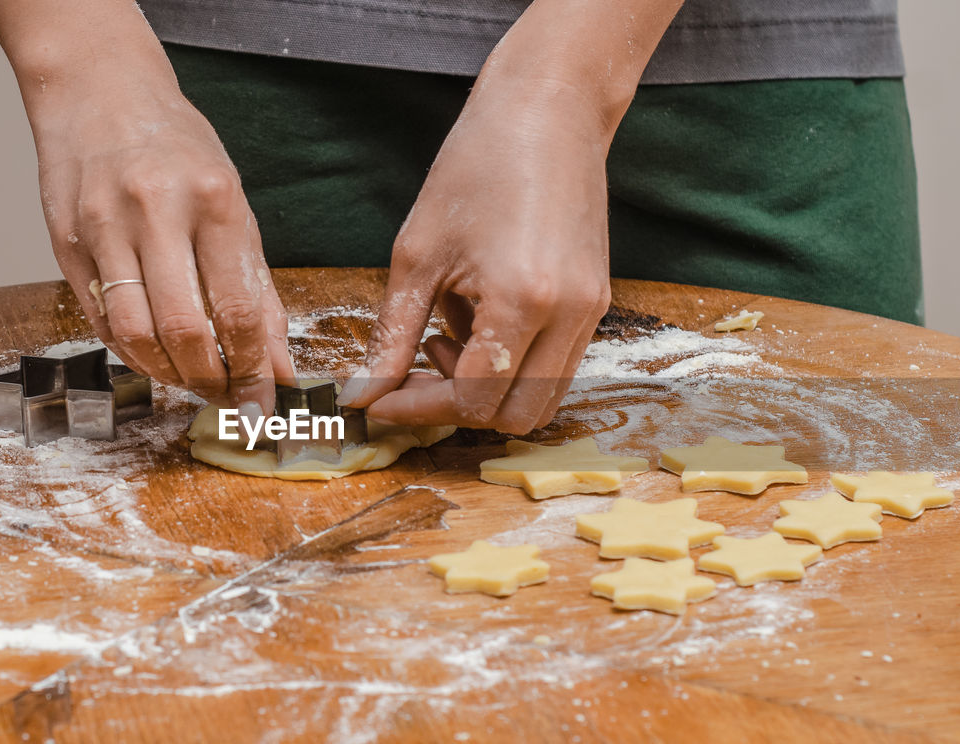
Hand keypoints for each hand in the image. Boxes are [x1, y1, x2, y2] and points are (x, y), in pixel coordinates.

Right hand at [30, 52, 292, 412]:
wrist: (98, 91)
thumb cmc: (175, 149)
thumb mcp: (232, 206)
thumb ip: (256, 290)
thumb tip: (277, 366)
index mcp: (213, 199)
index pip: (238, 309)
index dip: (252, 369)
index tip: (262, 401)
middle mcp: (156, 211)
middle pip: (185, 330)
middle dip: (210, 381)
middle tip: (226, 397)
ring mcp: (104, 227)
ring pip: (135, 334)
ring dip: (167, 374)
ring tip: (190, 379)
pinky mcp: (66, 244)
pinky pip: (101, 320)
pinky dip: (132, 350)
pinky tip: (154, 353)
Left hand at [338, 73, 612, 433]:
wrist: (549, 110)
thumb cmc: (476, 166)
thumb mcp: (417, 256)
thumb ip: (391, 337)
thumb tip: (363, 396)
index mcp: (522, 300)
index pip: (473, 399)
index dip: (419, 410)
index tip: (380, 404)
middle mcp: (569, 315)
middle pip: (514, 417)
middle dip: (457, 409)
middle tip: (412, 375)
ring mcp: (591, 311)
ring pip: (541, 400)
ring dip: (487, 391)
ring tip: (446, 339)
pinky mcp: (596, 302)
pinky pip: (555, 367)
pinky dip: (511, 367)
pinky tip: (476, 321)